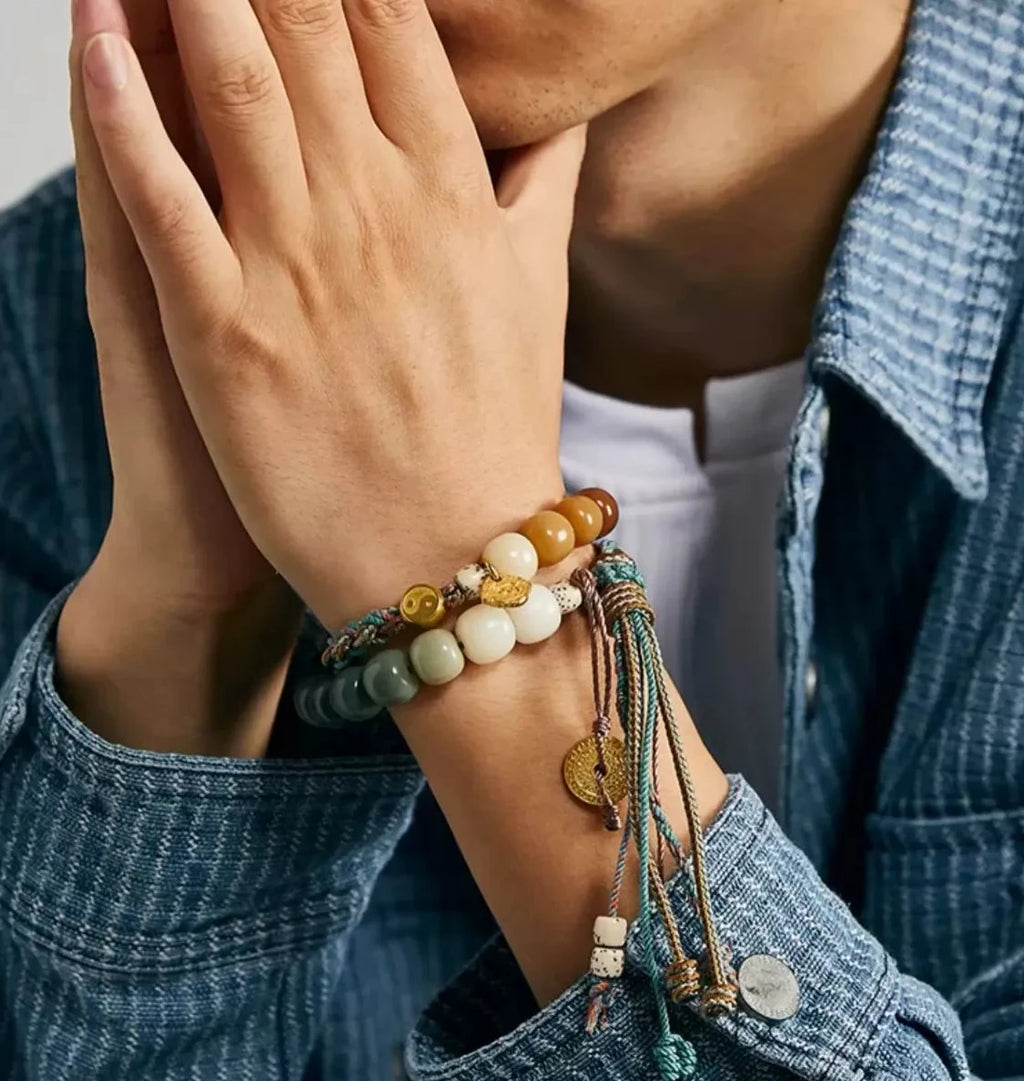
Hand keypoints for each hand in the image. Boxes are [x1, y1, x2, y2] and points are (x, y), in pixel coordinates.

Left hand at [77, 0, 586, 631]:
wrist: (456, 561)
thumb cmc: (496, 434)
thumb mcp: (536, 297)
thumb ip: (539, 191)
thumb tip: (561, 116)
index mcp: (453, 194)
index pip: (394, 22)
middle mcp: (377, 210)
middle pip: (306, 28)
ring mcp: (298, 270)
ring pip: (231, 87)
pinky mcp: (227, 335)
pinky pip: (163, 197)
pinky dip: (123, 107)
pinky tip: (98, 31)